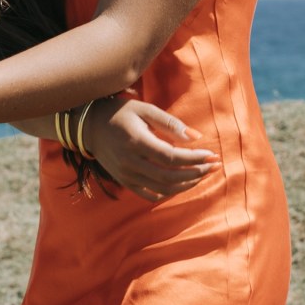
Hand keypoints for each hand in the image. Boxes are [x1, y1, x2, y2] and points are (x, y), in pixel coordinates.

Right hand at [84, 98, 219, 201]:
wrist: (90, 126)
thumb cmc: (121, 112)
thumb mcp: (145, 110)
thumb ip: (170, 123)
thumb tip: (197, 137)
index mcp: (136, 141)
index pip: (172, 158)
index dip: (194, 159)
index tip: (212, 155)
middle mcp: (130, 162)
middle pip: (170, 176)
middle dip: (196, 173)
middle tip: (214, 166)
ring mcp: (126, 175)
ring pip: (163, 189)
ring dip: (187, 184)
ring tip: (203, 174)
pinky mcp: (124, 182)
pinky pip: (150, 194)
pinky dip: (169, 192)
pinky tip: (182, 183)